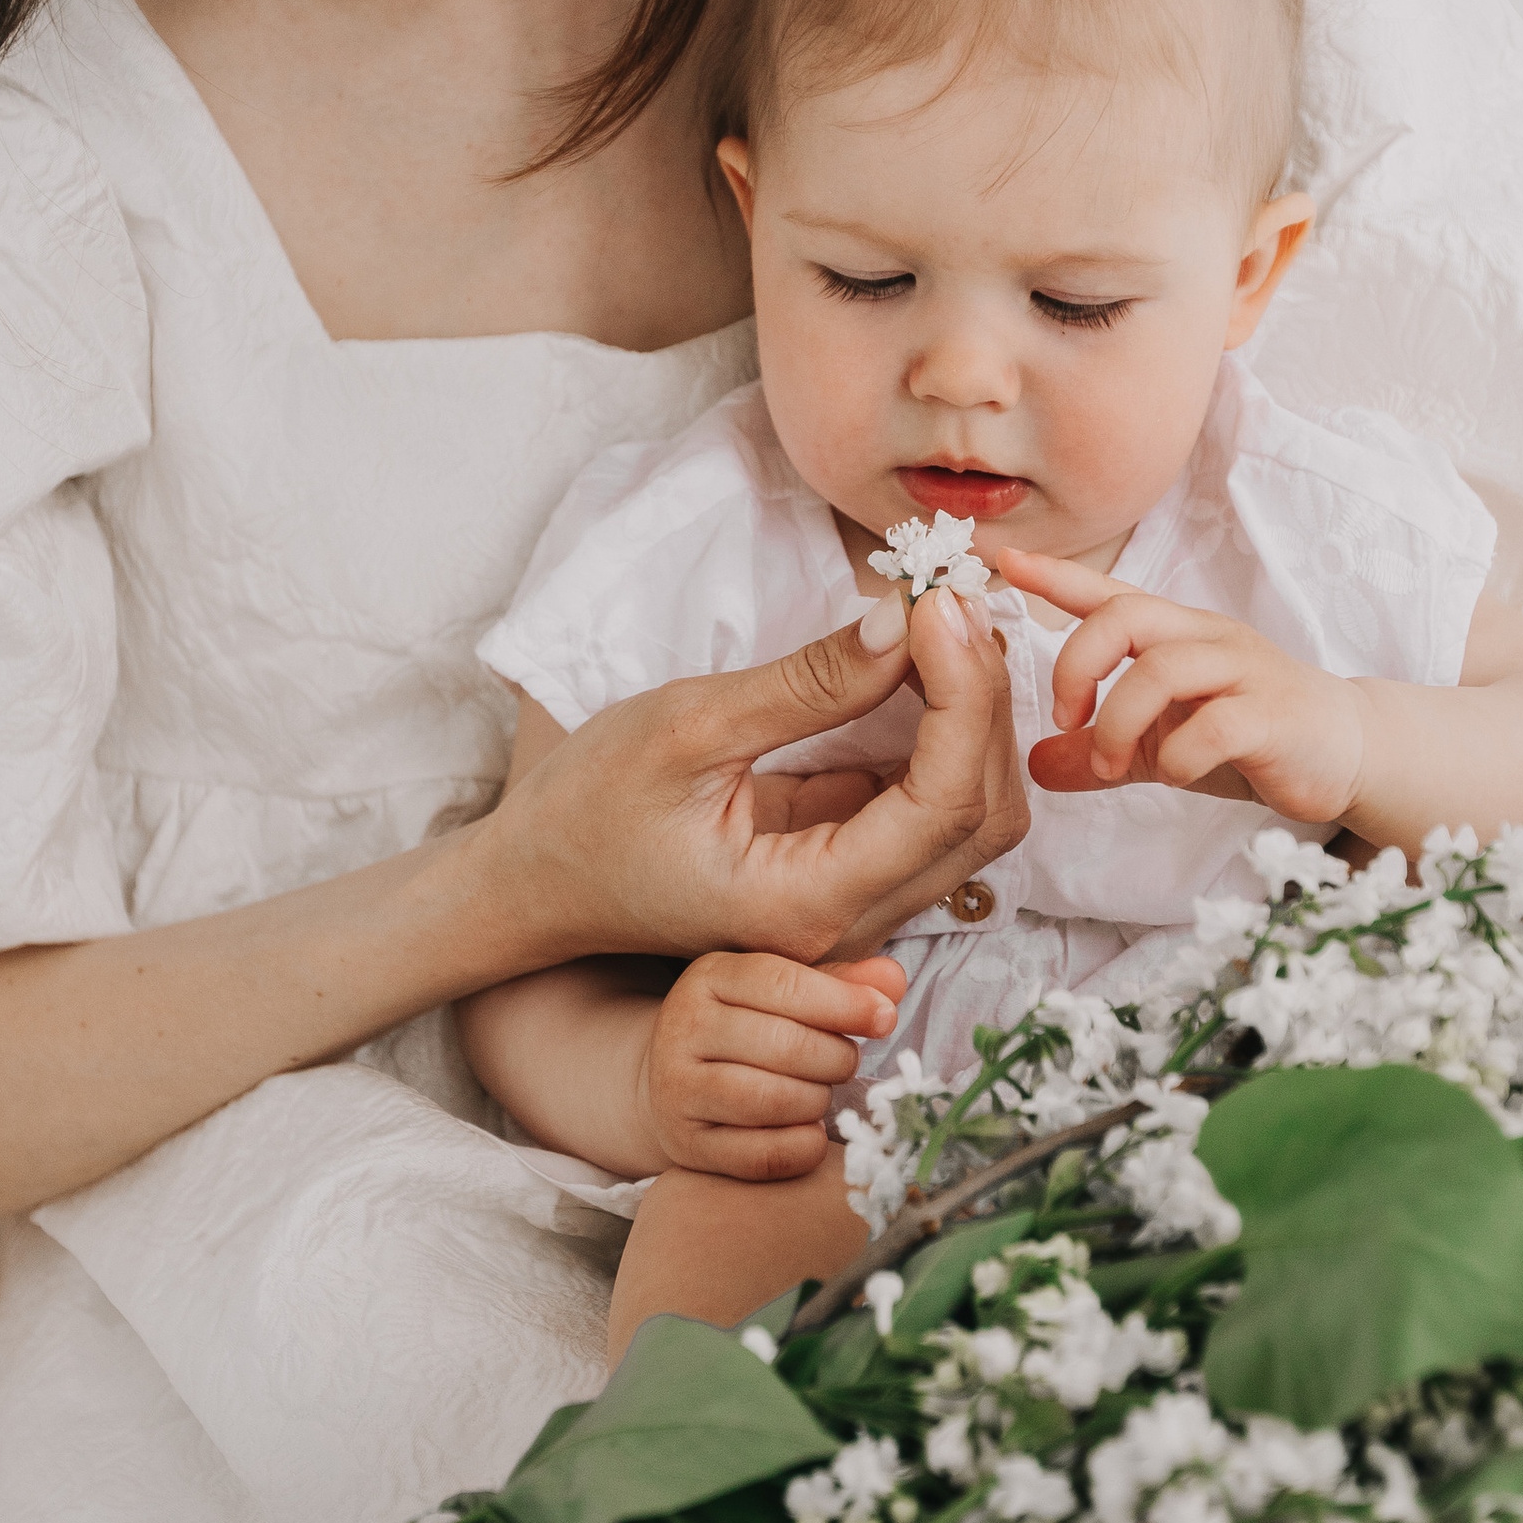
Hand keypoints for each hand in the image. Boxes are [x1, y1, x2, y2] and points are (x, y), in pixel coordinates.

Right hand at [483, 584, 1024, 971]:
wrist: (538, 884)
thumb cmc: (588, 814)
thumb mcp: (686, 730)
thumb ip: (807, 685)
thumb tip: (905, 623)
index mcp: (808, 903)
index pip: (946, 803)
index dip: (966, 694)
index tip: (938, 604)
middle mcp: (852, 922)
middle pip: (982, 814)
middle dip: (985, 699)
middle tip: (947, 600)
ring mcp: (857, 902)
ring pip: (970, 811)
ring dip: (972, 713)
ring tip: (937, 620)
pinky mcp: (850, 869)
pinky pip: (929, 801)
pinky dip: (941, 728)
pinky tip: (917, 660)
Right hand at [635, 949, 906, 1179]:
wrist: (671, 1078)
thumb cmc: (747, 1025)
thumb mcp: (783, 990)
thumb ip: (841, 981)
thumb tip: (893, 980)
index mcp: (709, 976)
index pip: (784, 985)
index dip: (844, 1003)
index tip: (885, 1018)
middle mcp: (683, 1027)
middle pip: (785, 1045)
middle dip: (836, 1058)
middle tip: (845, 1062)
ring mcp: (677, 1089)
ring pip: (774, 1100)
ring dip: (818, 1100)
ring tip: (820, 1092)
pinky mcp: (687, 1143)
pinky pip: (763, 1155)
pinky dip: (804, 1147)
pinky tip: (811, 1131)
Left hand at [999, 548, 1367, 827]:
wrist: (1346, 753)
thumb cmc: (1250, 736)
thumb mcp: (1163, 744)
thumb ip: (1102, 751)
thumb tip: (1035, 765)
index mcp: (1176, 635)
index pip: (1107, 593)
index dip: (1054, 576)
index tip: (1001, 561)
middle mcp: (1206, 639)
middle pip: (1124, 617)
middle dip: (1076, 667)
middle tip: (1066, 720)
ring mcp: (1243, 672)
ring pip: (1162, 670)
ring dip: (1119, 724)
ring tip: (1113, 765)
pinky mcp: (1274, 716)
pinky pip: (1214, 726)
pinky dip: (1180, 757)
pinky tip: (1178, 775)